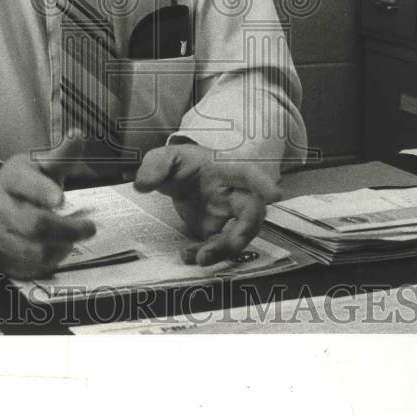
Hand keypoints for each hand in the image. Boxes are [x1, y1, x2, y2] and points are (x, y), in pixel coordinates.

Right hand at [0, 147, 95, 279]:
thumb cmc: (22, 184)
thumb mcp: (39, 165)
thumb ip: (62, 154)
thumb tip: (78, 134)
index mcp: (10, 179)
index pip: (23, 184)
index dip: (41, 191)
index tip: (61, 199)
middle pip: (34, 224)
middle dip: (67, 229)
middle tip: (89, 228)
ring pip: (33, 250)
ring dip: (61, 247)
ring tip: (73, 238)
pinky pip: (27, 267)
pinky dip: (48, 261)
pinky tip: (57, 249)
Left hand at [134, 143, 281, 265]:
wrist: (180, 178)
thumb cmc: (181, 164)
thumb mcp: (164, 158)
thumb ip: (154, 167)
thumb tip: (142, 184)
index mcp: (225, 169)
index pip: (247, 172)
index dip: (262, 182)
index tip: (274, 193)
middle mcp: (234, 193)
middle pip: (252, 212)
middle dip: (245, 231)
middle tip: (229, 246)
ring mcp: (229, 214)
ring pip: (240, 235)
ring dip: (224, 250)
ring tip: (199, 258)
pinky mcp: (219, 231)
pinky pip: (221, 247)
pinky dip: (208, 254)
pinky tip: (188, 255)